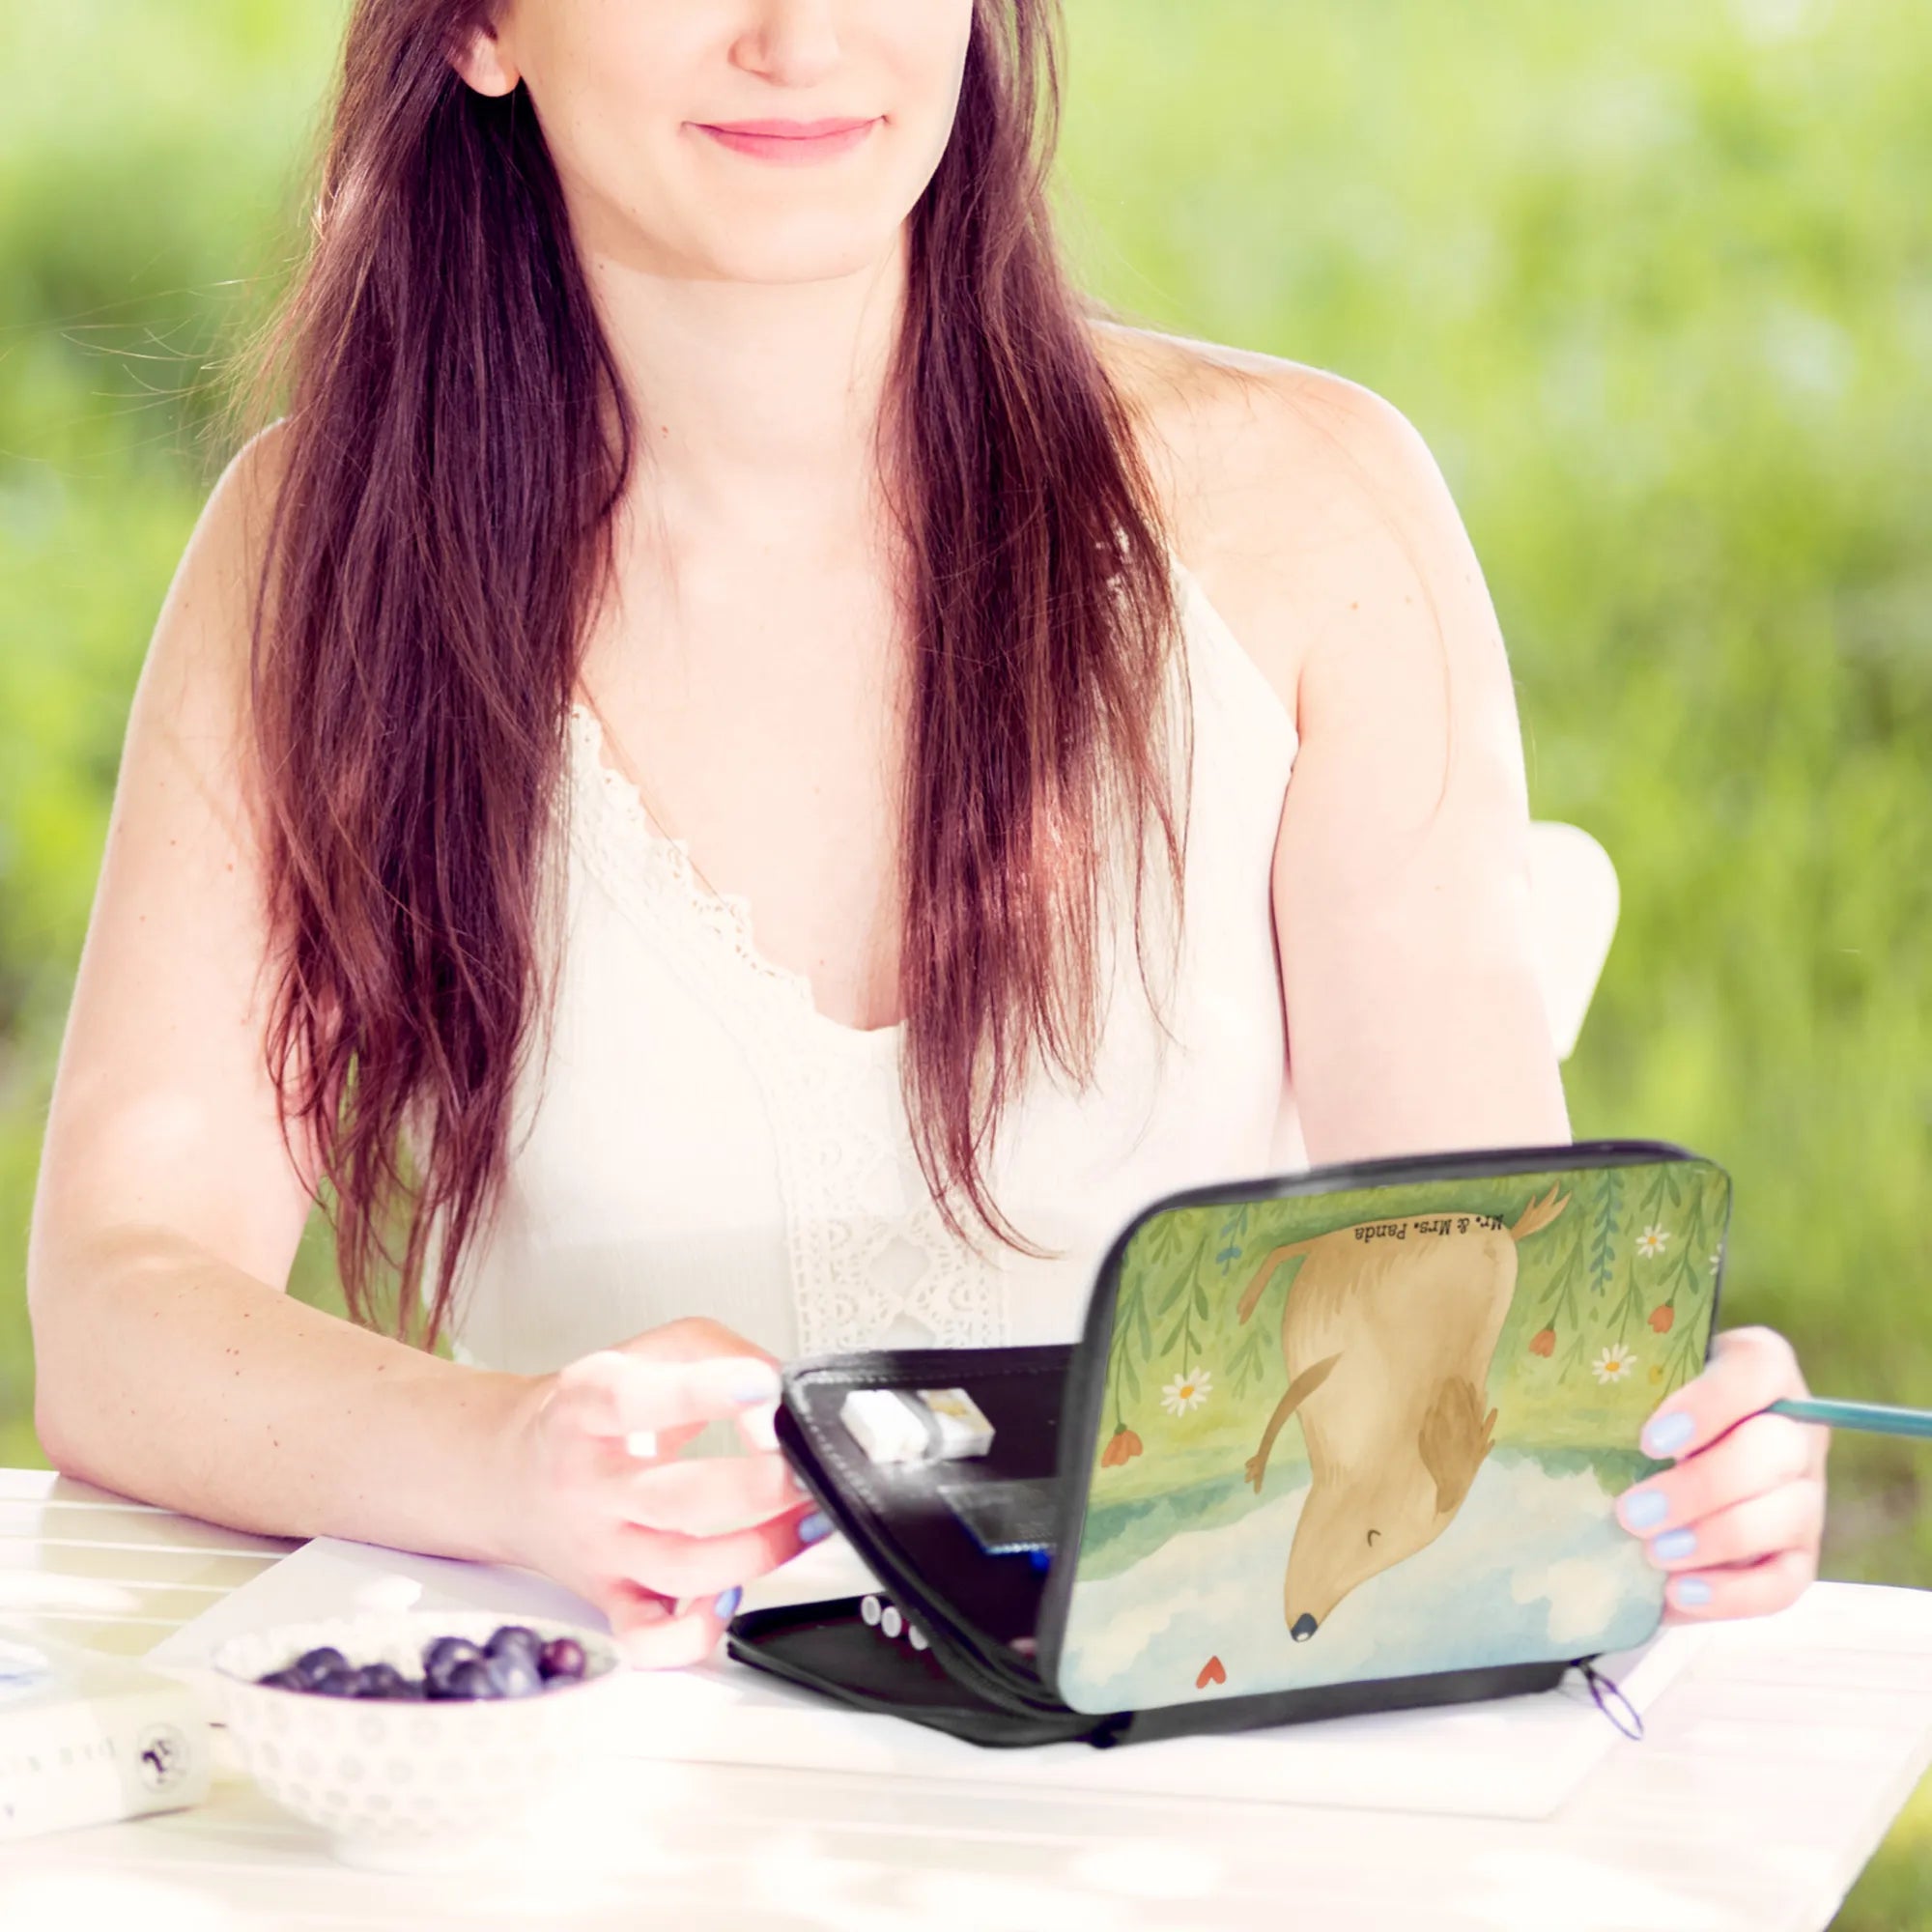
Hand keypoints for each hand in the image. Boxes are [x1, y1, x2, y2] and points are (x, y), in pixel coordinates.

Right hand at [500, 1317, 827, 1667]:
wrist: (512, 1472)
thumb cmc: (593, 1412)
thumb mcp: (648, 1350)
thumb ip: (720, 1355)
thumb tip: (776, 1401)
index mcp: (586, 1408)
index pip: (632, 1400)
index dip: (703, 1392)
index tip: (762, 1386)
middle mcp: (588, 1484)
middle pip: (675, 1499)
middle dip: (758, 1488)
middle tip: (803, 1467)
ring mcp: (600, 1548)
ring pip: (680, 1571)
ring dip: (760, 1551)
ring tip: (805, 1519)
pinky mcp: (610, 1598)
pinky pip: (650, 1639)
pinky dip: (696, 1633)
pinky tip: (733, 1596)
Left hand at [1614, 1326, 1828, 1621]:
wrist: (1652, 1463)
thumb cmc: (1633, 1409)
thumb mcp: (1628, 1383)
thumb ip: (1610, 1384)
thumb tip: (1543, 1397)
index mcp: (1759, 1367)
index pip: (1755, 1368)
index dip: (1708, 1405)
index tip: (1649, 1440)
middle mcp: (1794, 1429)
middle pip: (1774, 1450)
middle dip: (1702, 1487)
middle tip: (1631, 1513)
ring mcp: (1805, 1495)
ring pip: (1785, 1516)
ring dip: (1716, 1539)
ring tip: (1653, 1554)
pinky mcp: (1798, 1554)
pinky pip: (1786, 1582)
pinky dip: (1735, 1594)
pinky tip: (1679, 1593)